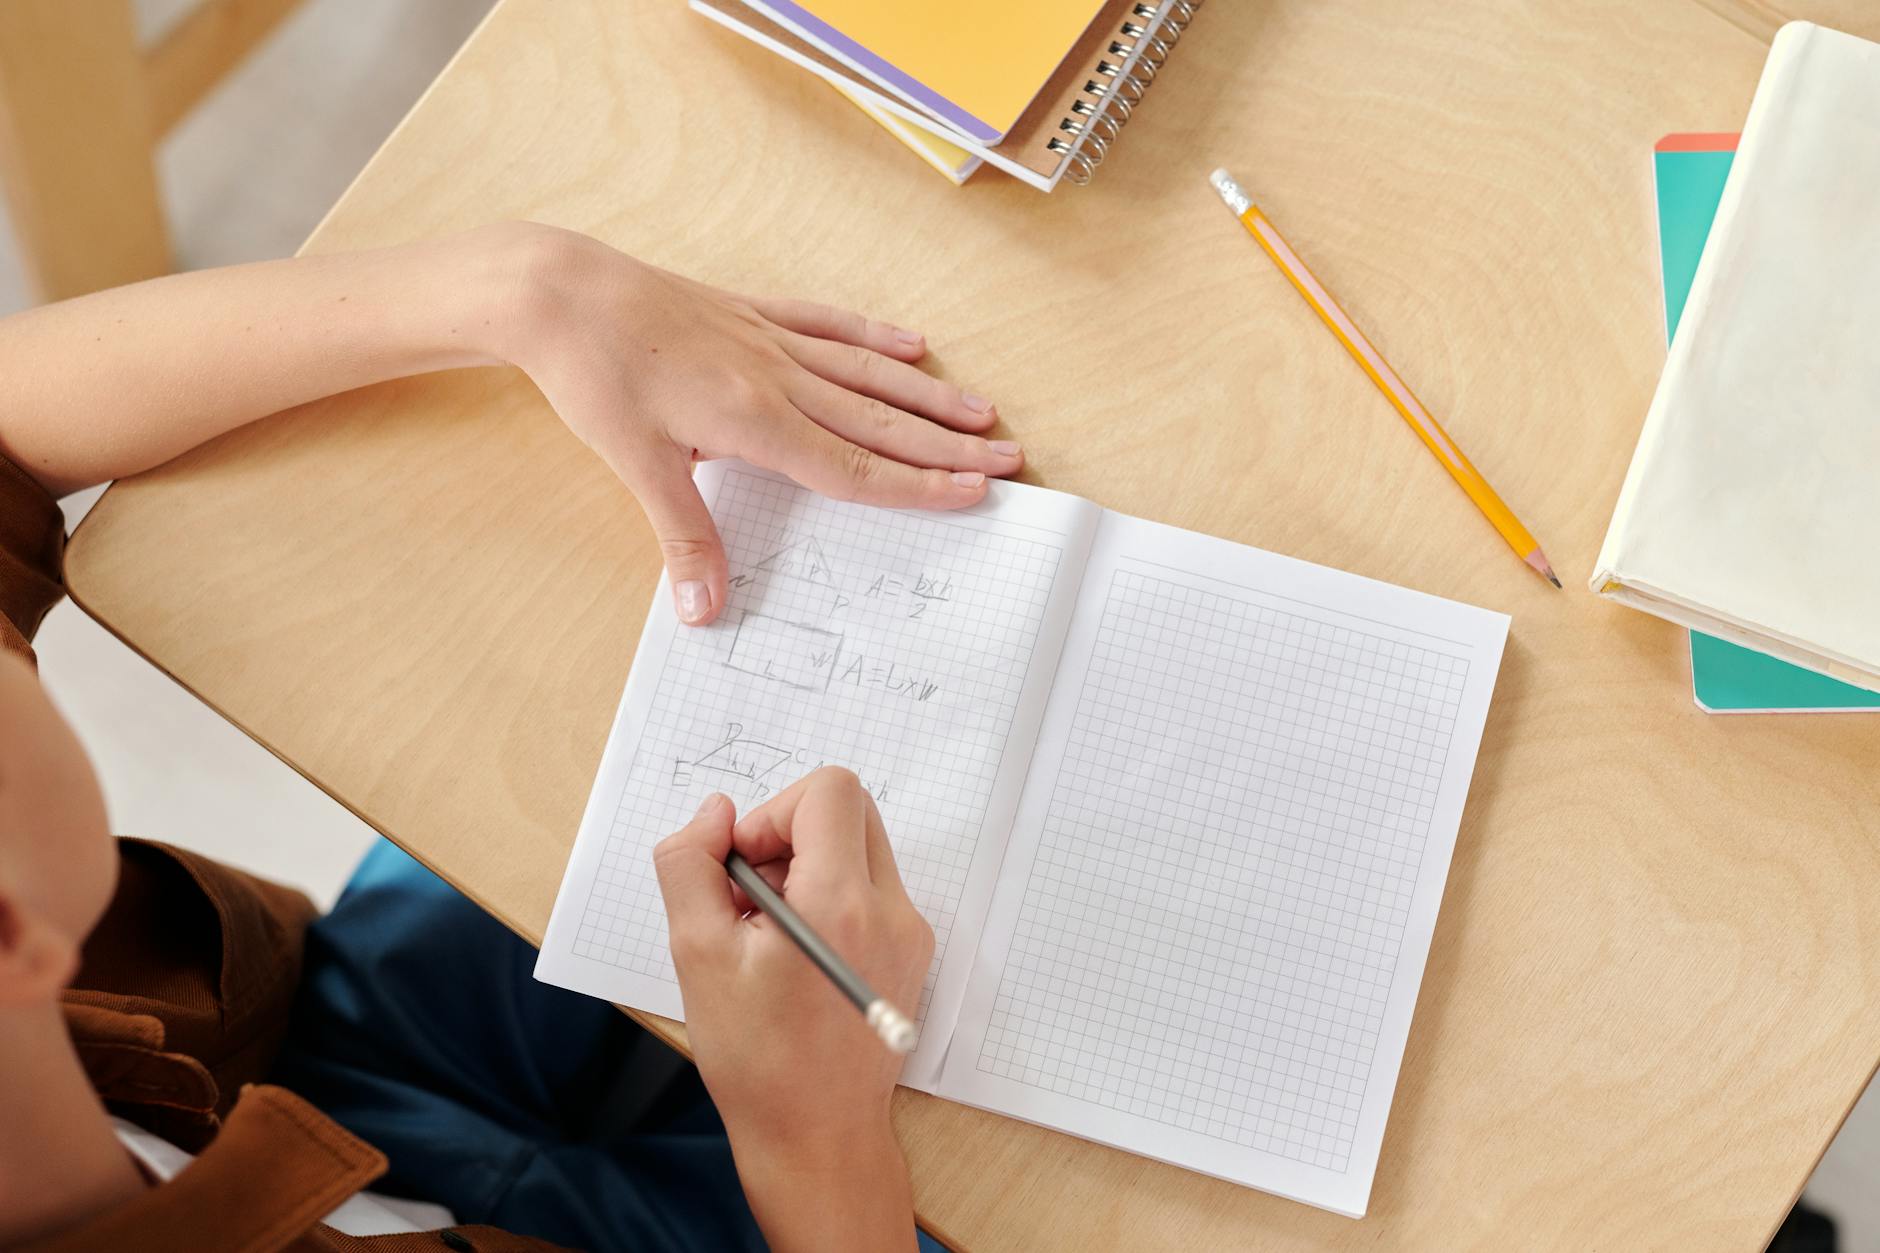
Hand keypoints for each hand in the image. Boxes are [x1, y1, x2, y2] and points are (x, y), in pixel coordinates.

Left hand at [500, 225, 1021, 625]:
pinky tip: (911, 343)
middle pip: (879, 421)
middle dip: (947, 445)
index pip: (853, 467)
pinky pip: (827, 324)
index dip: (917, 485)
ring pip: (867, 373)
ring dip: (928, 395)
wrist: (558, 293)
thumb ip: (682, 536)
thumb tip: (705, 611)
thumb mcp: (634, 464)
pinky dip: (873, 335)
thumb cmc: (593, 377)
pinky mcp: (749, 311)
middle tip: (1008, 458)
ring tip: (981, 412)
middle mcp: (776, 378)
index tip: (972, 493)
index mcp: (754, 421)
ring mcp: (768, 340)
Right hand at [653, 769, 932, 1252]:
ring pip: (860, 848)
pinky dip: (830, 897)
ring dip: (809, 866)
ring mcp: (910, 931)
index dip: (774, 812)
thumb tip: (715, 812)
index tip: (745, 867)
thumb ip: (693, 865)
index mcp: (842, 903)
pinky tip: (795, 956)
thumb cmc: (756, 1060)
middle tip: (751, 896)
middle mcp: (891, 909)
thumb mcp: (697, 955)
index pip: (830, 791)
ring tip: (769, 935)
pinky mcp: (912, 952)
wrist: (817, 1138)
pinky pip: (871, 888)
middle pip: (850, 810)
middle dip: (791, 834)